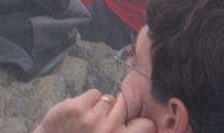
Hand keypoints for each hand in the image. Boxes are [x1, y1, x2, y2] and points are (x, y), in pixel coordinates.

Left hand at [33, 89, 155, 132]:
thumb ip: (122, 132)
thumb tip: (146, 122)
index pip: (147, 125)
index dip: (141, 121)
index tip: (134, 122)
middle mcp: (109, 129)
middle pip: (124, 105)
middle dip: (116, 109)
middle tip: (104, 119)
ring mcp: (92, 117)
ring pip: (108, 99)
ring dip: (101, 106)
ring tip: (90, 119)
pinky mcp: (77, 106)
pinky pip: (94, 93)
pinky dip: (89, 100)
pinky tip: (81, 112)